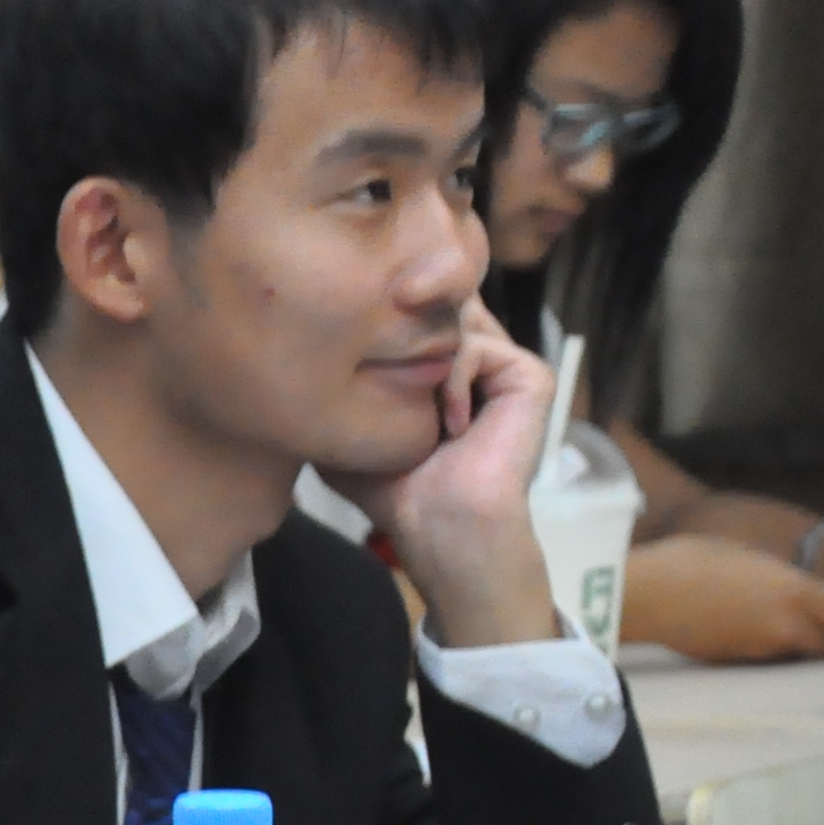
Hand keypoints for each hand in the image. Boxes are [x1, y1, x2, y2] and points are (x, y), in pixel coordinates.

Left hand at [330, 303, 562, 646]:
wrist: (438, 521)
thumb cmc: (391, 485)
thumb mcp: (347, 423)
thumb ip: (332, 382)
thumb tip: (293, 347)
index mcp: (441, 364)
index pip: (412, 311)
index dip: (378, 316)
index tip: (348, 345)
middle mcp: (475, 356)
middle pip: (435, 302)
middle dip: (400, 327)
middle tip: (378, 372)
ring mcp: (504, 363)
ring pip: (455, 320)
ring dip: (422, 361)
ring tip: (418, 413)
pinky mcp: (530, 375)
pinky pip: (481, 347)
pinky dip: (453, 382)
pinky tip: (452, 427)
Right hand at [625, 535, 823, 661]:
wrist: (643, 596)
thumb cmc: (689, 561)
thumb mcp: (743, 555)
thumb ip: (778, 577)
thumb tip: (791, 589)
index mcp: (791, 592)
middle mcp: (784, 626)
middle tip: (816, 615)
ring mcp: (760, 647)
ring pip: (797, 649)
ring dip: (795, 637)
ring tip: (771, 616)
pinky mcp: (736, 659)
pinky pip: (764, 652)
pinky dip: (762, 642)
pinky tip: (740, 623)